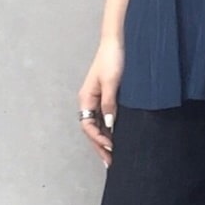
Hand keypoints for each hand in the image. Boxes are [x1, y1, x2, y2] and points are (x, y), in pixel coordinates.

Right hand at [77, 36, 123, 166]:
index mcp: (86, 98)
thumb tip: (109, 125)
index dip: (98, 139)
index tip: (112, 147)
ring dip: (104, 140)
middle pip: (91, 129)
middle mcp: (89, 101)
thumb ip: (109, 104)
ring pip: (98, 126)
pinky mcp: (107, 97)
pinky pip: (105, 118)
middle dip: (100, 146)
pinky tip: (116, 138)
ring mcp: (98, 99)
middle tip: (110, 162)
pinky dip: (109, 130)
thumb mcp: (111, 82)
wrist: (118, 41)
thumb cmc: (113, 59)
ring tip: (113, 155)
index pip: (88, 126)